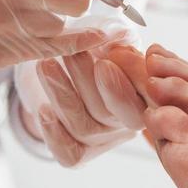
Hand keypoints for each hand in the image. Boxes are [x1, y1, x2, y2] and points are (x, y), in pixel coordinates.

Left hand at [19, 43, 149, 166]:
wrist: (58, 71)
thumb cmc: (89, 49)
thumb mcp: (102, 36)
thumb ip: (114, 36)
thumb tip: (121, 34)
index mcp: (144, 96)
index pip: (145, 96)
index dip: (127, 81)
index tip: (107, 60)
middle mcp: (127, 122)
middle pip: (111, 112)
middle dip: (88, 82)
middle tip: (72, 54)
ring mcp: (104, 140)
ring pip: (85, 127)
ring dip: (62, 94)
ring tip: (45, 65)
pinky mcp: (80, 153)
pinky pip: (70, 153)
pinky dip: (54, 132)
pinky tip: (42, 109)